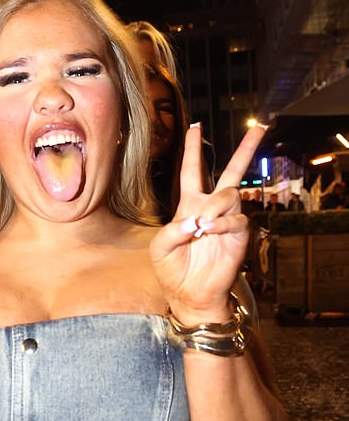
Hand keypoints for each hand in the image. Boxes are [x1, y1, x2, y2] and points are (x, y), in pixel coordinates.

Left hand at [150, 123, 266, 323]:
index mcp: (190, 204)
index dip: (193, 149)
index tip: (195, 126)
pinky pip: (237, 220)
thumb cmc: (172, 269)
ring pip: (231, 195)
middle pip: (232, 171)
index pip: (193, 170)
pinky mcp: (239, 236)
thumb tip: (197, 220)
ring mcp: (227, 220)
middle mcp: (212, 208)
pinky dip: (222, 224)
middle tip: (260, 127)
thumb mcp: (160, 247)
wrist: (189, 294)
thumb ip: (173, 230)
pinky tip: (209, 230)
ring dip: (216, 206)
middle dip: (246, 149)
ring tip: (202, 225)